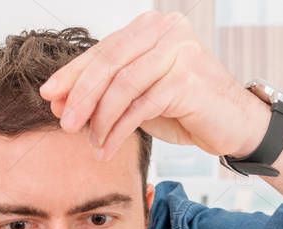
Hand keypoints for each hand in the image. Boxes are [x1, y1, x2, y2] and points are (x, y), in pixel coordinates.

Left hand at [39, 10, 268, 161]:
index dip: (72, 74)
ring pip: (122, 85)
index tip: (49, 95)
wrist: (233, 125)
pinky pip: (140, 106)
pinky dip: (119, 130)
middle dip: (81, 96)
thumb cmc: (186, 108)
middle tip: (64, 122)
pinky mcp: (187, 78)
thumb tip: (59, 101)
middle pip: (109, 63)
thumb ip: (105, 92)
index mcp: (151, 27)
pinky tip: (108, 147)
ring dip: (100, 118)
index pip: (102, 50)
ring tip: (91, 141)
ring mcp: (179, 51)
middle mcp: (166, 30)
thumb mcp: (138, 96)